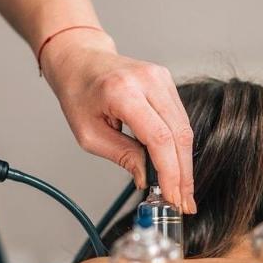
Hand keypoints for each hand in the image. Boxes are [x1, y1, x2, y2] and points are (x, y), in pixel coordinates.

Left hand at [40, 29, 195, 213]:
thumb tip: (147, 179)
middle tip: (184, 202)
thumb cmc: (78, 95)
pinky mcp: (166, 81)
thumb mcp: (89, 134)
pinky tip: (176, 167)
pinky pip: (179, 119)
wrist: (79, 60)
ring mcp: (161, 78)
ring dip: (184, 163)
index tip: (172, 197)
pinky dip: (179, 146)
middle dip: (183, 174)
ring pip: (185, 128)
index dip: (170, 172)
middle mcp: (148, 81)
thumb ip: (122, 155)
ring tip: (181, 191)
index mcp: (123, 93)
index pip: (159, 139)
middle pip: (179, 135)